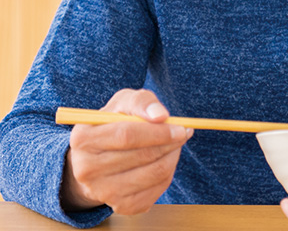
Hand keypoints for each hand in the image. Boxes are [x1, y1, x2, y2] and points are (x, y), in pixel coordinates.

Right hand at [60, 89, 192, 214]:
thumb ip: (142, 102)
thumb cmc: (114, 124)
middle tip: (184, 133)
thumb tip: (161, 115)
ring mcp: (103, 192)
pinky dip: (169, 172)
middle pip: (142, 156)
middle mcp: (87, 170)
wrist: (99, 158)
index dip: (158, 132)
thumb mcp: (123, 104)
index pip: (126, 136)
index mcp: (83, 139)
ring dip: (172, 156)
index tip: (179, 127)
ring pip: (154, 173)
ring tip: (174, 144)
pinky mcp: (122, 206)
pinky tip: (164, 159)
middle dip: (170, 143)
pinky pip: (158, 189)